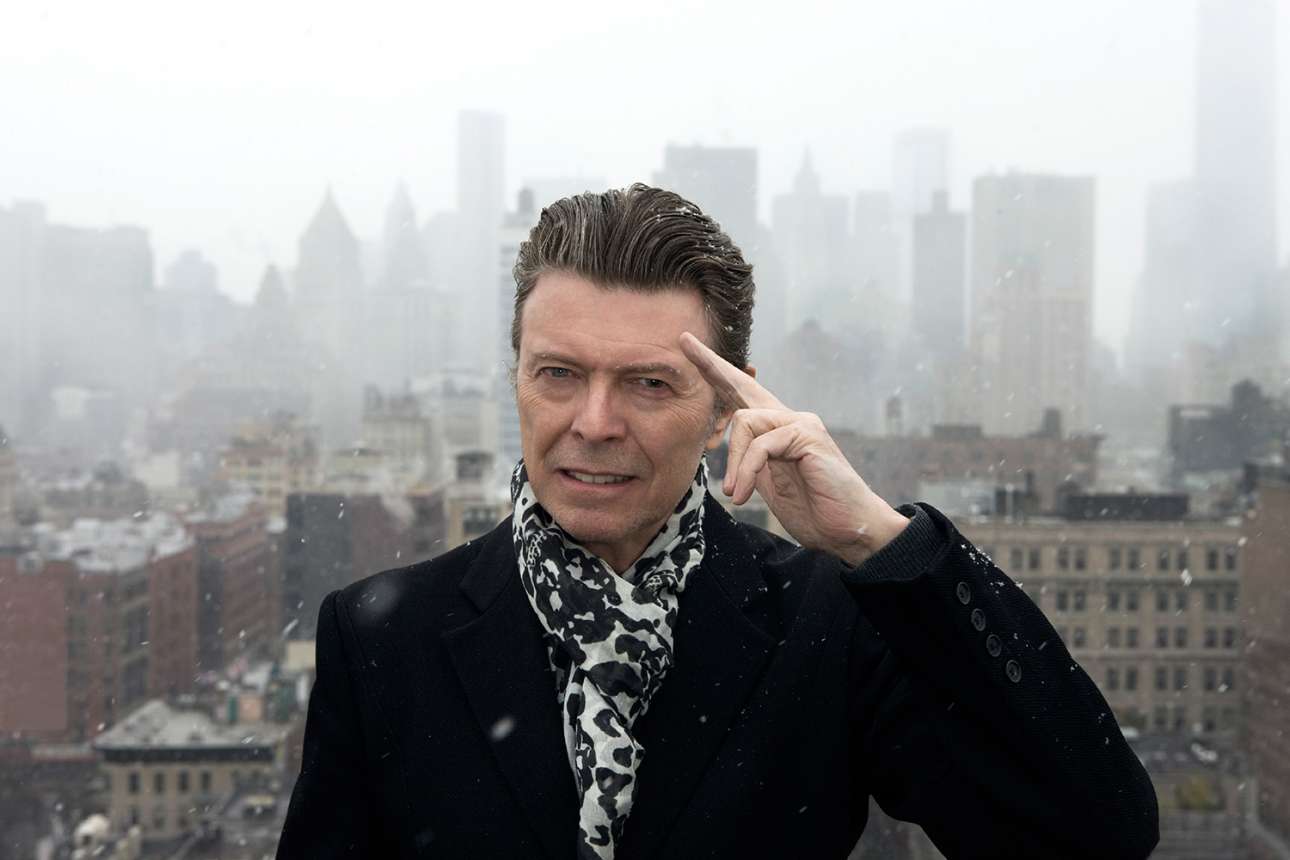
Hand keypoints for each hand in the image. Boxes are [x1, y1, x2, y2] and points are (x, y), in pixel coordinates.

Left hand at [678, 332, 908, 566]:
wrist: (848, 530)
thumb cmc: (813, 511)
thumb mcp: (768, 483)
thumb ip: (750, 463)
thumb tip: (728, 454)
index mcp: (777, 430)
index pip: (743, 396)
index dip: (717, 375)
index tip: (690, 349)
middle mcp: (790, 418)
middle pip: (744, 384)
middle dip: (712, 365)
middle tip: (684, 341)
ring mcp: (801, 423)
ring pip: (745, 421)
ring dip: (734, 462)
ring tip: (735, 493)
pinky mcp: (808, 435)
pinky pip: (761, 444)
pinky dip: (747, 470)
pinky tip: (743, 493)